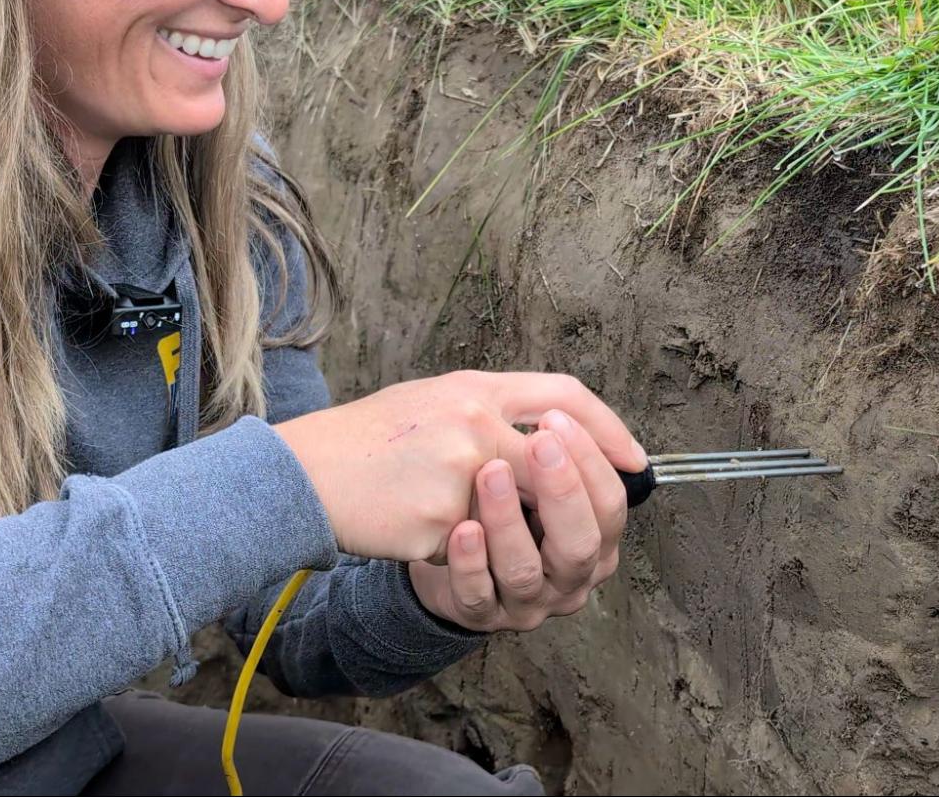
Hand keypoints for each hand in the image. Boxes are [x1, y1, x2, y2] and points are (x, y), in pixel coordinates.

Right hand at [275, 372, 644, 561]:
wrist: (305, 473)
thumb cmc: (370, 439)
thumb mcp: (434, 401)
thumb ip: (494, 410)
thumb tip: (559, 431)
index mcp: (474, 387)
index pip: (563, 394)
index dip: (606, 427)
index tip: (633, 458)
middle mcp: (472, 423)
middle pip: (558, 460)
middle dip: (578, 492)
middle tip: (596, 513)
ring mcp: (457, 474)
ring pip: (521, 512)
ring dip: (516, 528)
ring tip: (505, 532)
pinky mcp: (439, 523)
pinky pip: (476, 547)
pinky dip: (467, 550)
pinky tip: (439, 538)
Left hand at [408, 410, 627, 631]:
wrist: (442, 544)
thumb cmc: (497, 502)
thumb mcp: (533, 471)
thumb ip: (558, 443)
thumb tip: (577, 415)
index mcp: (596, 540)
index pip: (610, 505)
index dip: (590, 463)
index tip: (557, 419)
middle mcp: (569, 577)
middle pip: (580, 543)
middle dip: (562, 491)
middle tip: (538, 443)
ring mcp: (526, 602)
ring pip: (524, 570)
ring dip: (509, 520)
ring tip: (490, 473)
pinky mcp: (480, 615)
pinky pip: (477, 595)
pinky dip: (470, 562)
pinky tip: (461, 528)